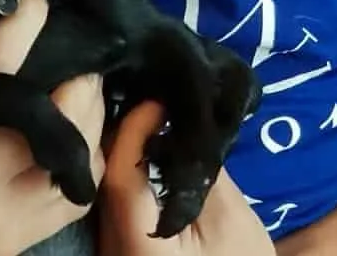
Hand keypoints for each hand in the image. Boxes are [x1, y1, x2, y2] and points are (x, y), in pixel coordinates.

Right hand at [0, 0, 105, 255]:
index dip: (24, 23)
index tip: (36, 1)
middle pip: (55, 109)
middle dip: (73, 71)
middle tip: (70, 46)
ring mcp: (3, 215)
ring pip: (76, 151)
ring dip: (86, 112)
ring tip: (79, 84)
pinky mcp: (15, 243)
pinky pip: (74, 197)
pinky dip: (85, 160)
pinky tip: (76, 135)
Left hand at [97, 101, 274, 255]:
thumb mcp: (230, 220)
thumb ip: (200, 170)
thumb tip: (180, 122)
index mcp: (136, 244)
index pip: (117, 172)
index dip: (133, 127)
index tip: (159, 99)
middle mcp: (111, 246)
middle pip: (106, 176)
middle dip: (127, 131)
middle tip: (154, 95)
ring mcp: (112, 250)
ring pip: (108, 187)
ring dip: (127, 149)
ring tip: (154, 113)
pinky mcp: (120, 248)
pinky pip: (116, 202)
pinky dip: (131, 172)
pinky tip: (151, 149)